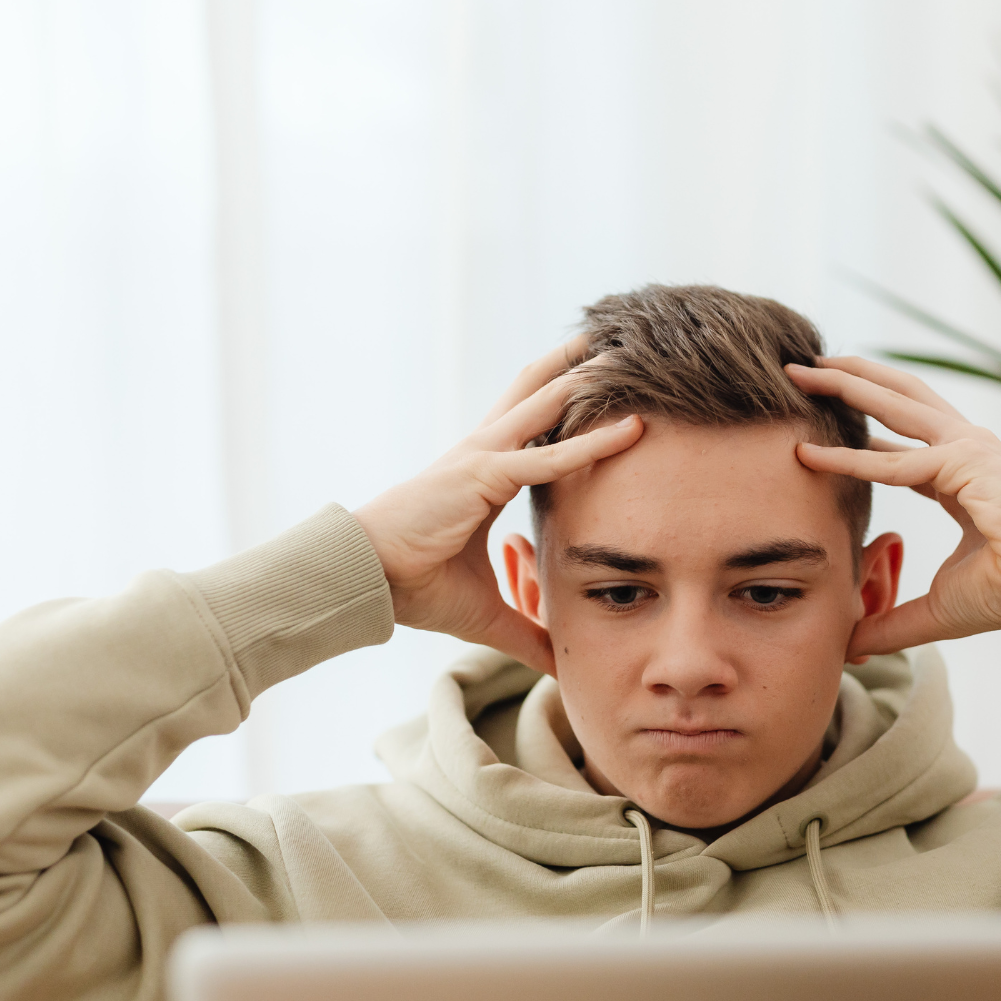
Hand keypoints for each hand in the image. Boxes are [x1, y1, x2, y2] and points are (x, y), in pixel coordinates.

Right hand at [352, 340, 640, 672]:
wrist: (368, 582)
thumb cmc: (416, 588)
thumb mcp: (487, 612)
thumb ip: (527, 631)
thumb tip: (559, 664)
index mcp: (487, 472)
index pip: (538, 426)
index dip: (570, 402)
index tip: (609, 384)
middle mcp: (486, 452)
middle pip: (540, 391)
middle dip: (579, 362)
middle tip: (622, 336)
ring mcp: (483, 457)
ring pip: (548, 404)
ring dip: (590, 378)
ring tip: (631, 350)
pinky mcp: (482, 477)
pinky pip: (546, 457)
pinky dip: (590, 444)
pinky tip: (631, 429)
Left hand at [786, 356, 1000, 654]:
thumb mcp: (938, 609)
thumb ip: (890, 623)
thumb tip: (849, 648)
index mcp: (965, 480)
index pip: (906, 449)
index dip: (864, 438)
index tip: (824, 430)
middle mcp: (967, 453)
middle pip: (899, 403)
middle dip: (852, 383)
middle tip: (804, 370)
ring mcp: (968, 449)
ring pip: (895, 405)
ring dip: (846, 386)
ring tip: (801, 373)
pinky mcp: (966, 462)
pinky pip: (894, 462)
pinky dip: (849, 459)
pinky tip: (808, 456)